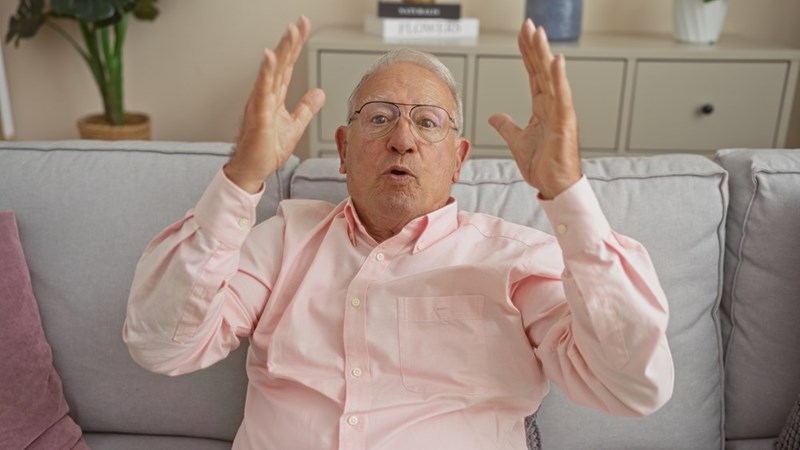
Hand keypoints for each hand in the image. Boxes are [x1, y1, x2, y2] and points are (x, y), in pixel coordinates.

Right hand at [225, 16, 325, 192]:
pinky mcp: (258, 115)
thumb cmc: (266, 149)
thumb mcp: (295, 125)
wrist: (252, 169)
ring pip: (272, 72)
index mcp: (275, 96)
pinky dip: (265, 73)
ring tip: (289, 32)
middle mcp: (266, 95)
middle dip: (290, 42)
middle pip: (280, 63)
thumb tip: (320, 93)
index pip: (288, 66)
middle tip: (300, 23)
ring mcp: (260, 103)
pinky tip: (269, 57)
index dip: (295, 46)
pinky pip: (262, 91)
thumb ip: (306, 108)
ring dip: (281, 51)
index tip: (303, 27)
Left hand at [488, 19, 580, 199]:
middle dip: (534, 46)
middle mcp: (553, 106)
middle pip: (541, 70)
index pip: (533, 74)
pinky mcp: (565, 123)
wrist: (554, 186)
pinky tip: (556, 60)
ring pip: (552, 77)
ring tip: (539, 33)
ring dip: (545, 54)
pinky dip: (559, 78)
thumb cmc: (543, 166)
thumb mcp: (517, 142)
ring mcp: (560, 113)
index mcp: (543, 108)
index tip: (523, 35)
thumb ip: (507, 126)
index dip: (527, 54)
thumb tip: (495, 116)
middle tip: (528, 24)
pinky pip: (562, 97)